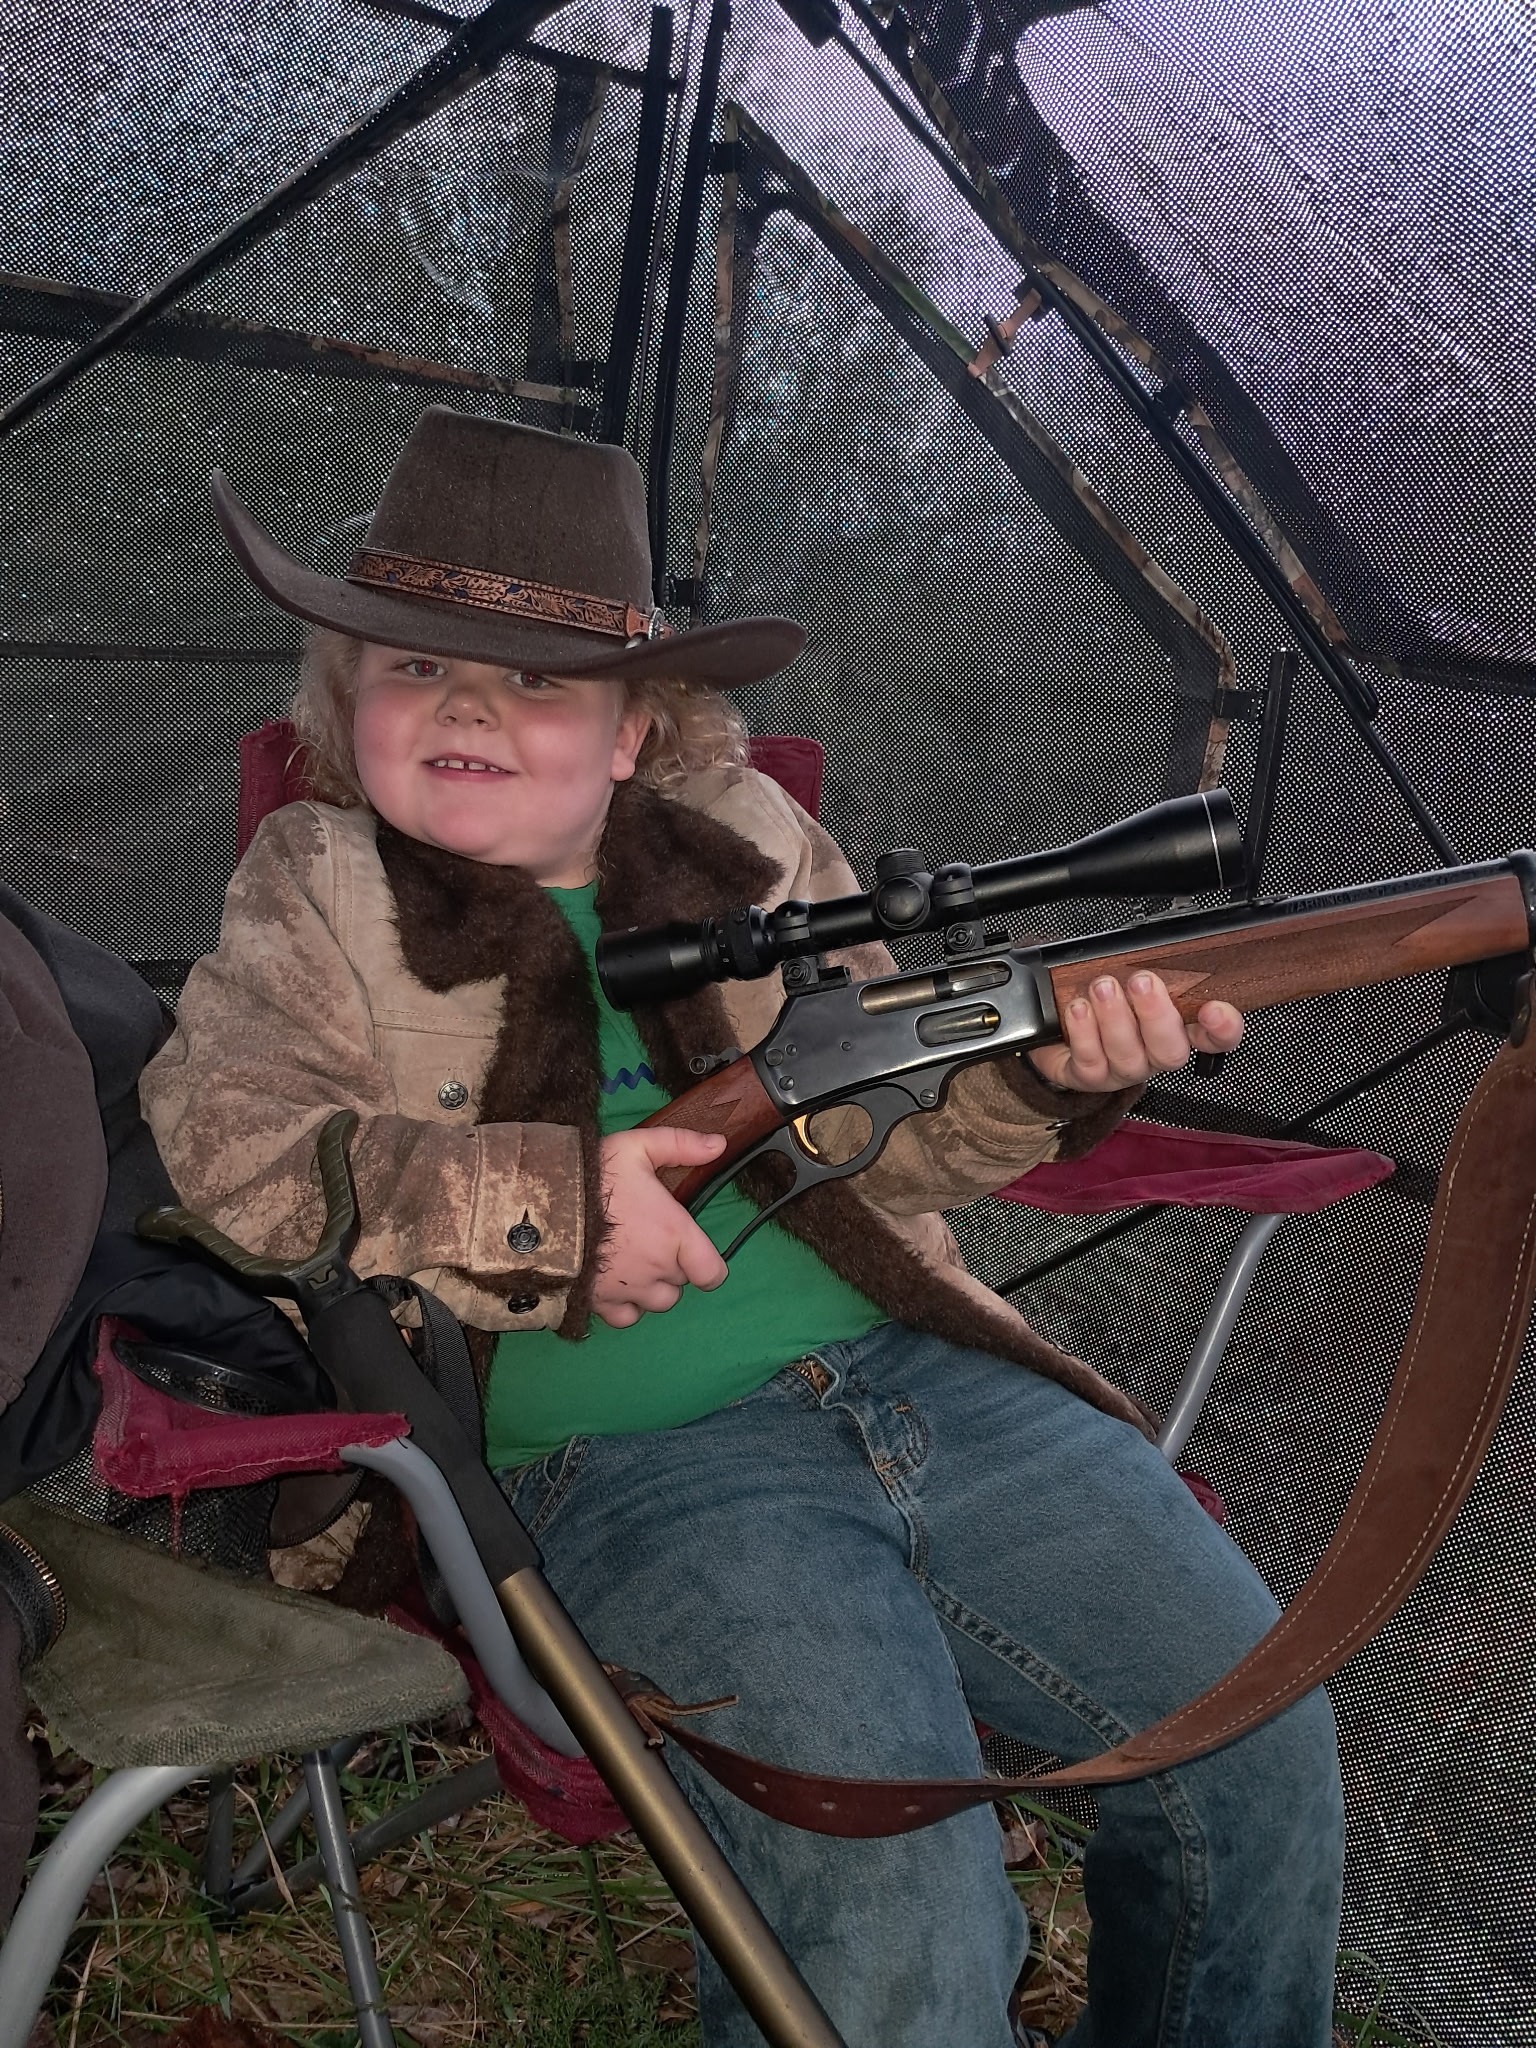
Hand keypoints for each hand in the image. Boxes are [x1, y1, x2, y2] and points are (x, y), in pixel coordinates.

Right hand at [592, 1127, 730, 1327]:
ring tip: (635, 1263)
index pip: (712, 1273)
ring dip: (653, 1287)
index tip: (694, 1252)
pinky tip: (616, 1284)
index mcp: (674, 1234)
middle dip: (673, 1265)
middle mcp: (657, 1269)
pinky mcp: (600, 1304)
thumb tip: (719, 1144)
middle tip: (650, 1240)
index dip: (707, 1265)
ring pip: (657, 1303)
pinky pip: (626, 1318)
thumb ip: (681, 1145)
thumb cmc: (593, 1176)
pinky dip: (626, 1306)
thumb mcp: (637, 1146)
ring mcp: (628, 1290)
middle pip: (681, 1283)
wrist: (540, 1207)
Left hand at [1026, 972, 1244, 1092]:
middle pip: (1171, 1050)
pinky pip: (1091, 1060)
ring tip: (1102, 988)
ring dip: (1115, 1017)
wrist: (1065, 1031)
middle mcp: (1155, 1055)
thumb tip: (1164, 943)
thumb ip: (1157, 970)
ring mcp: (1124, 1070)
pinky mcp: (1090, 1077)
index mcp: (1178, 1031)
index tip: (1214, 1009)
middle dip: (1156, 1014)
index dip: (1223, 1029)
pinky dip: (1084, 1031)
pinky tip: (1078, 1009)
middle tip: (1141, 982)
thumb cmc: (1109, 999)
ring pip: (1128, 1055)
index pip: (1216, 1038)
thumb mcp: (1136, 979)